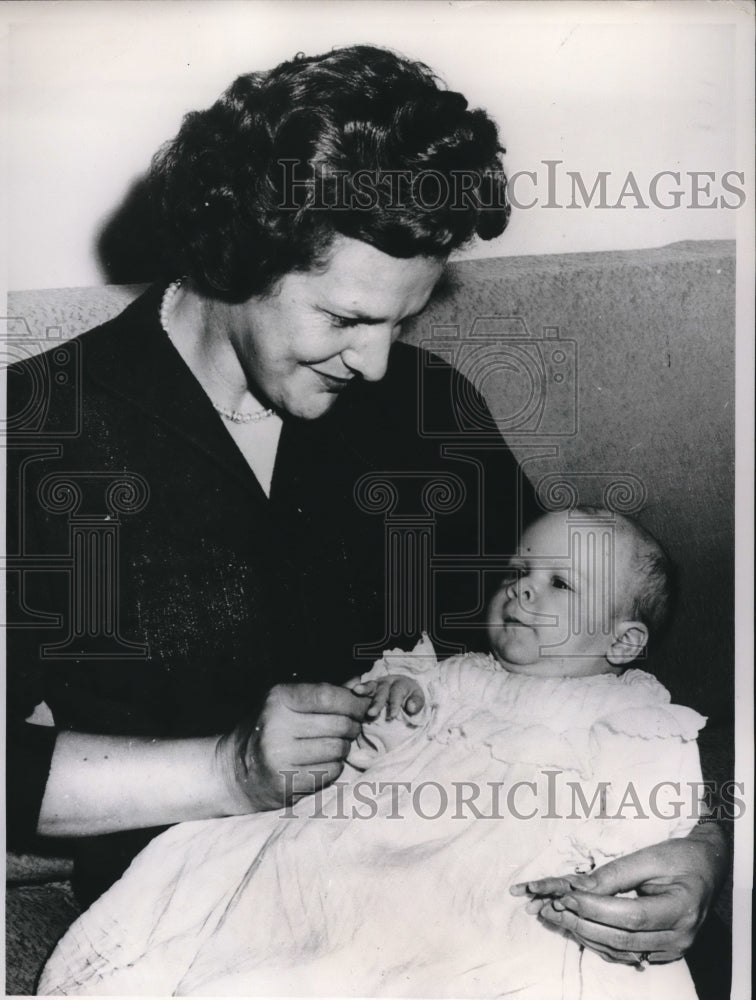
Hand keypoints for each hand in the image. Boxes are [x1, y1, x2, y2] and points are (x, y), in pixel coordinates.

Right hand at [216, 683, 370, 812]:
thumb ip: (322, 693)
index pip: (328, 696)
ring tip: (333, 745)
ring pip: (338, 749)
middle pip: (339, 724)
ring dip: (343, 748)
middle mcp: (277, 726)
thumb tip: (360, 684)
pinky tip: (322, 762)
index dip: (353, 702)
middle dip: (353, 726)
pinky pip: (331, 772)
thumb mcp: (286, 702)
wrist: (235, 770)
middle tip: (350, 728)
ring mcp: (280, 757)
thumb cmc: (269, 729)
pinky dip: (334, 767)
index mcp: (278, 699)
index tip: (363, 707)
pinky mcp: (286, 782)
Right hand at [349, 674, 424, 720]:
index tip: (392, 716)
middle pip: (382, 691)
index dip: (395, 704)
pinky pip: (364, 688)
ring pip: (371, 686)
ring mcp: (378, 684)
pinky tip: (352, 690)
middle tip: (372, 713)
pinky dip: (358, 689)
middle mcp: (388, 682)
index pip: (397, 694)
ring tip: (356, 691)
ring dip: (364, 690)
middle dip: (377, 702)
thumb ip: (416, 703)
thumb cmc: (411, 696)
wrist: (405, 688)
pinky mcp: (370, 688)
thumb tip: (411, 707)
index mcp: (401, 684)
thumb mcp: (418, 698)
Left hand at [510, 824, 727, 964]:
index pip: (629, 915)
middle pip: (621, 938)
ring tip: (552, 916)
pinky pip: (624, 953)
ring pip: (619, 950)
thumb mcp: (650, 856)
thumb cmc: (681, 856)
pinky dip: (597, 941)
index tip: (563, 895)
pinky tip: (575, 927)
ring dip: (582, 933)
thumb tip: (578, 886)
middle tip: (547, 907)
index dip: (594, 908)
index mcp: (680, 908)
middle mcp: (679, 936)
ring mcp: (672, 948)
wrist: (708, 868)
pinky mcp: (662, 951)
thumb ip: (615, 873)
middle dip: (580, 922)